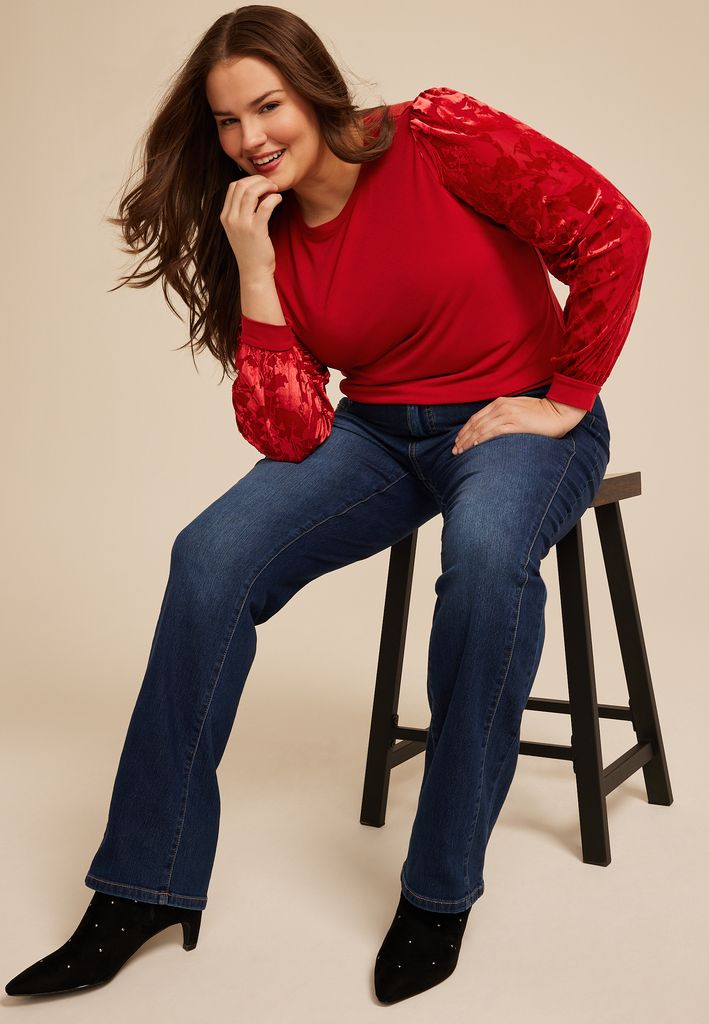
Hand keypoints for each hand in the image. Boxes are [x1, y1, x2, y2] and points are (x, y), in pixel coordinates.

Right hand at [219, 174, 282, 279]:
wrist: (254, 272)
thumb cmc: (251, 250)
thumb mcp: (239, 229)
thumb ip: (242, 211)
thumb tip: (255, 191)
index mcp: (225, 216)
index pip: (233, 187)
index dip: (249, 180)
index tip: (261, 184)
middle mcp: (230, 218)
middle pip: (241, 185)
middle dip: (258, 180)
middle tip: (271, 184)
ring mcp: (242, 224)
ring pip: (252, 192)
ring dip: (266, 186)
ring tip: (275, 190)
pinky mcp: (256, 230)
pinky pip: (265, 205)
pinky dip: (274, 198)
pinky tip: (279, 199)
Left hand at [451, 396, 586, 454]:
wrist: (559, 411)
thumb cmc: (540, 414)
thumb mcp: (517, 410)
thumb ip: (503, 415)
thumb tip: (491, 429)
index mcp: (500, 403)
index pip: (476, 418)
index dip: (465, 430)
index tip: (458, 441)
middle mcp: (501, 407)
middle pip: (475, 424)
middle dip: (462, 438)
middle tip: (454, 451)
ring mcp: (507, 414)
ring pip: (480, 429)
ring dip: (468, 441)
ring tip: (460, 452)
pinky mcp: (514, 424)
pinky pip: (492, 432)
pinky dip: (480, 440)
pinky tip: (473, 447)